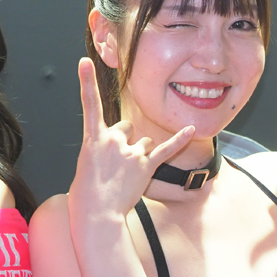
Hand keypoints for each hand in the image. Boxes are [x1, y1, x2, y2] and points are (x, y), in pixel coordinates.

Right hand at [67, 58, 194, 224]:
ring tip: (130, 175)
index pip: (89, 104)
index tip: (85, 61)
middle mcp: (113, 140)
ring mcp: (131, 152)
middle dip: (125, 141)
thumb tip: (115, 150)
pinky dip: (180, 140)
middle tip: (116, 165)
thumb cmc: (87, 194)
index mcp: (93, 139)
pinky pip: (166, 149)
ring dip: (141, 154)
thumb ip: (100, 150)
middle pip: (126, 127)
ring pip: (144, 142)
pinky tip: (190, 129)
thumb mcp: (86, 165)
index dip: (86, 82)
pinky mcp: (146, 165)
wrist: (97, 214)